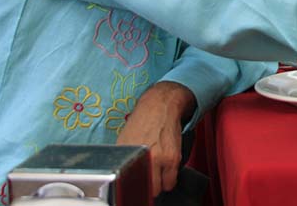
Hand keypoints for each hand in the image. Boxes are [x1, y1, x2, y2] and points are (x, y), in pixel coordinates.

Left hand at [116, 82, 195, 196]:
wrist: (160, 106)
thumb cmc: (143, 122)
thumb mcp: (125, 142)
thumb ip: (125, 160)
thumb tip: (124, 175)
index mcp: (125, 157)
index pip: (126, 185)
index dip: (131, 187)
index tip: (134, 186)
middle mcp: (141, 159)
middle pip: (143, 190)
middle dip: (146, 187)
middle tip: (147, 181)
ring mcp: (158, 160)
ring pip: (158, 190)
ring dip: (158, 185)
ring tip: (158, 175)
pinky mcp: (172, 158)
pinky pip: (171, 182)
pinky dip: (170, 180)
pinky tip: (167, 171)